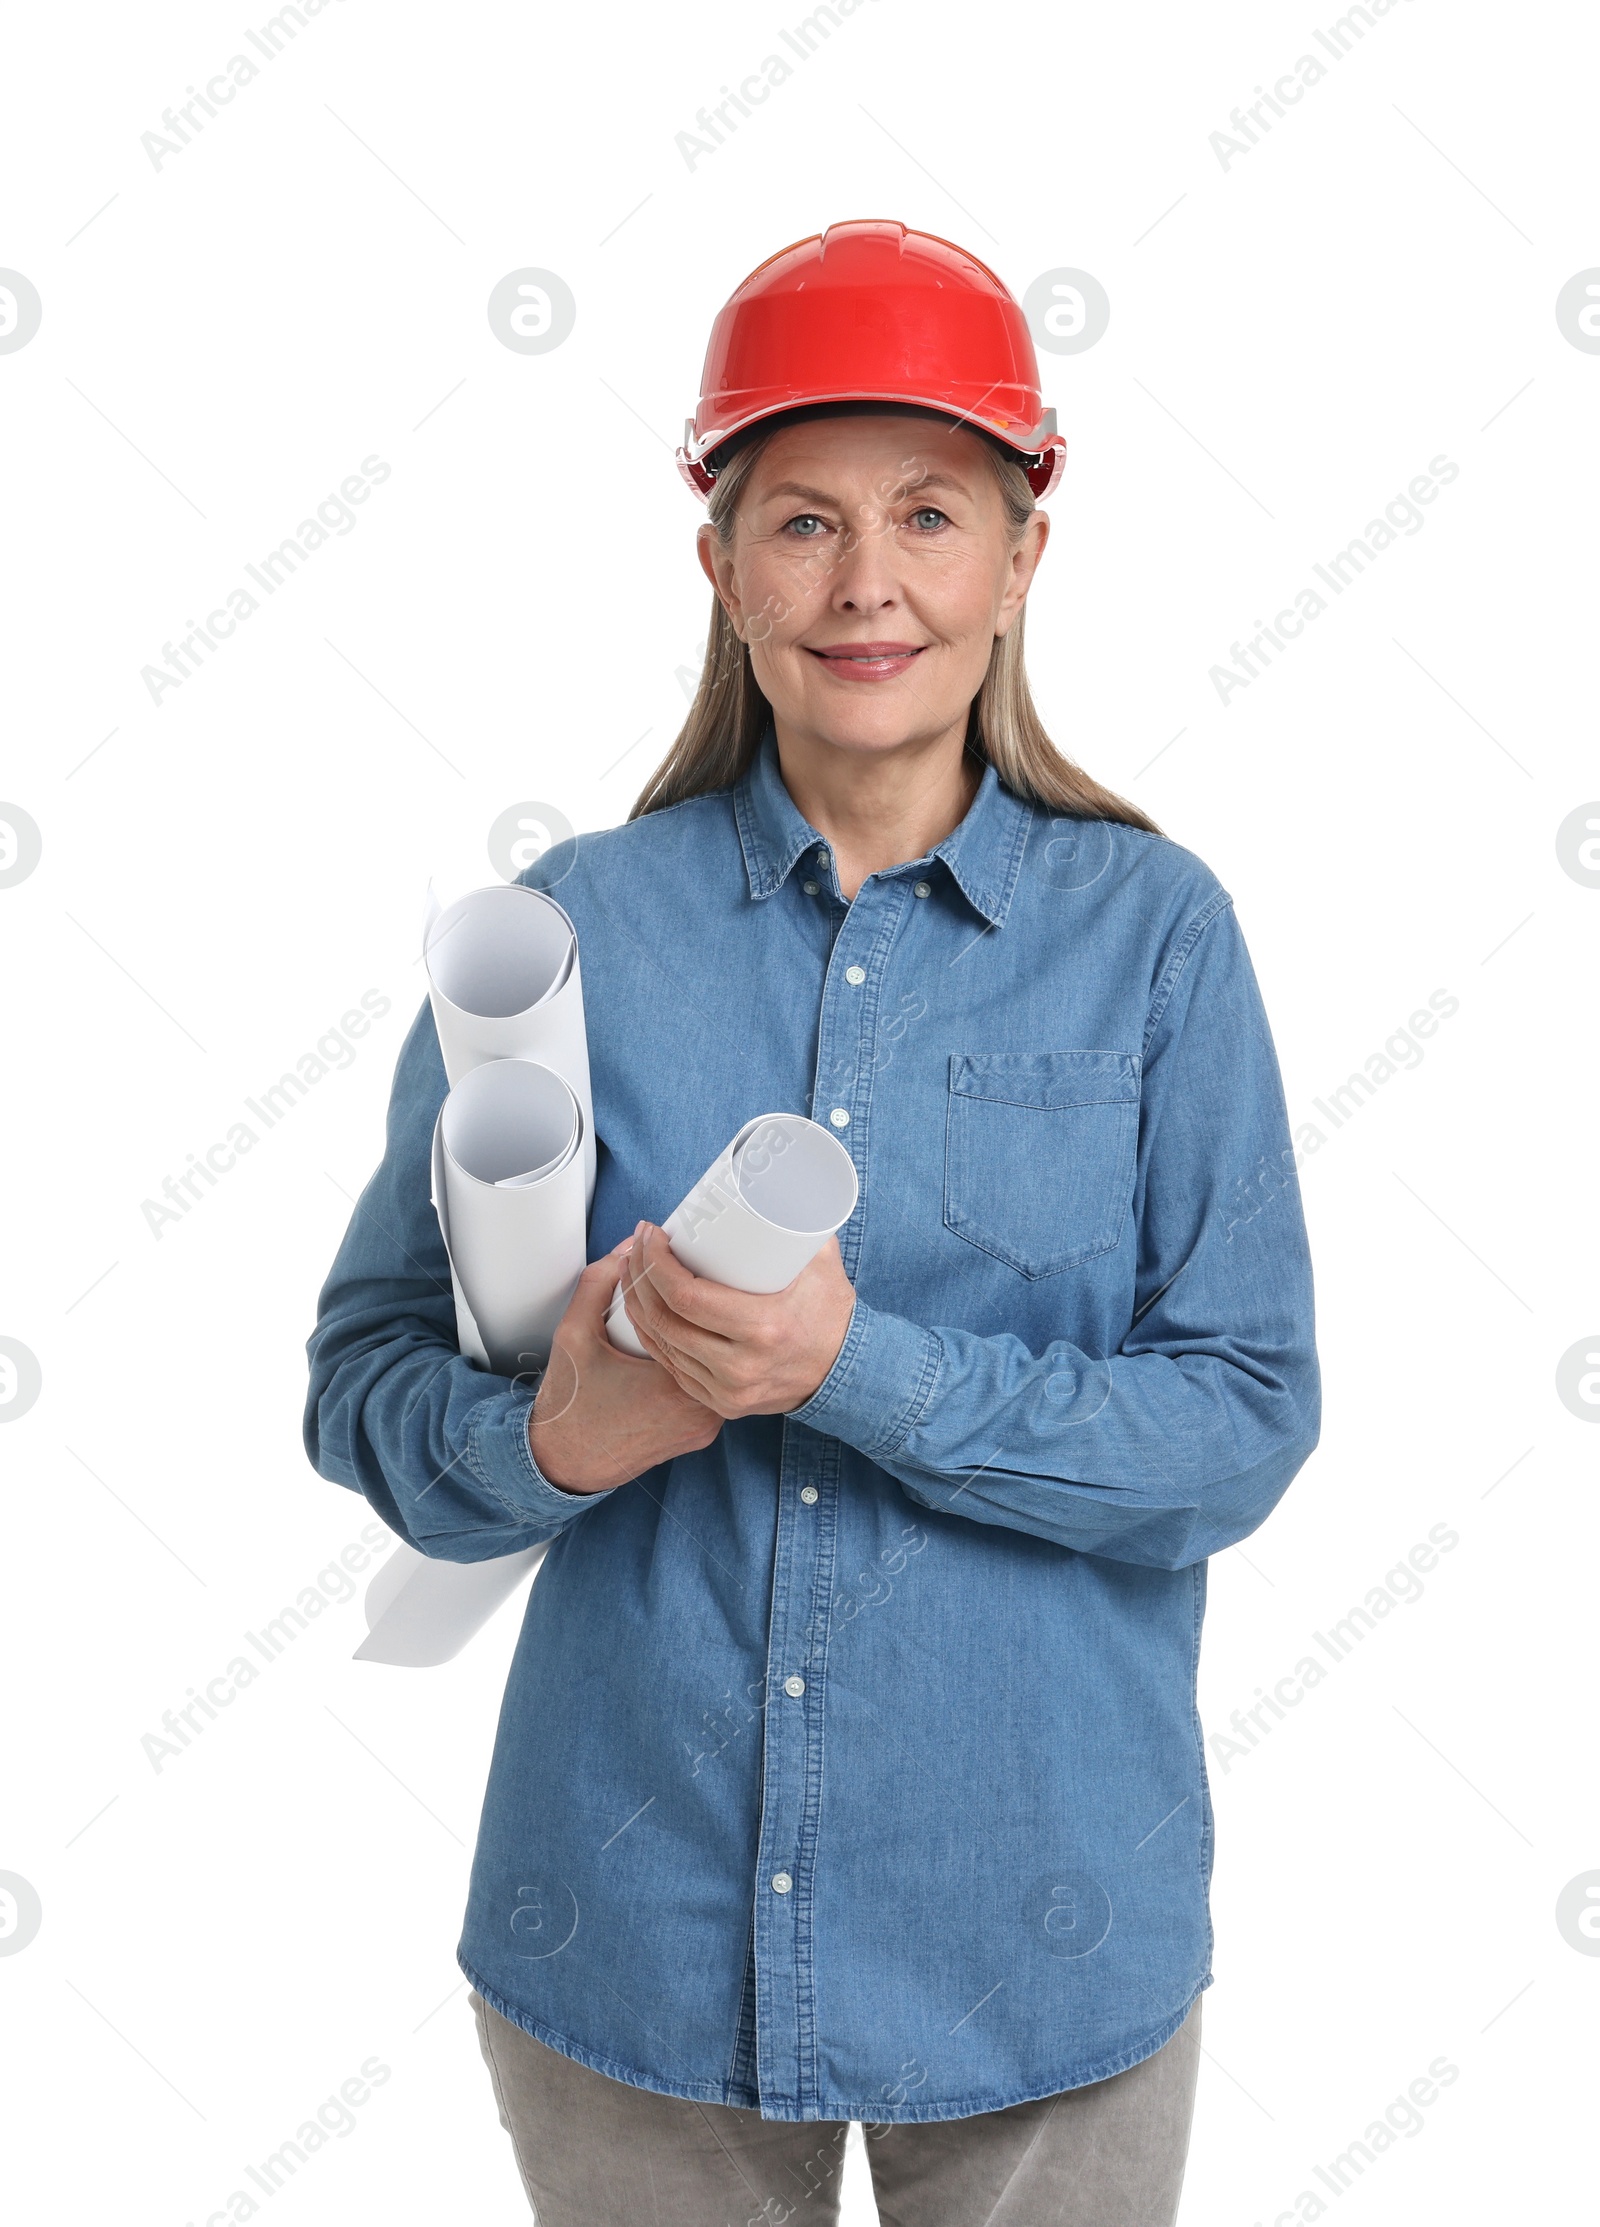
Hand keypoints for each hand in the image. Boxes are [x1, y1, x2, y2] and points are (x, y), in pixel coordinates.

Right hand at [528, 1236, 724, 1494]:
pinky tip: (684, 1348)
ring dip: (707, 1338)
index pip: (704, 1320)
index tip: (682, 1266)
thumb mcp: (573, 1334)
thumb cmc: (570, 1404)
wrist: (567, 1463)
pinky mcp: (702, 1436)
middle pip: (719, 1342)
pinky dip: (699, 1366)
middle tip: (689, 1282)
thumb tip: (631, 1248)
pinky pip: (711, 1388)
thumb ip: (597, 1284)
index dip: (696, 1288)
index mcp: (673, 1386)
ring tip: (685, 1315)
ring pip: (718, 1366)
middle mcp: (700, 1411)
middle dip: (705, 1309)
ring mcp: (706, 1427)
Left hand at [618, 1221, 855, 1419]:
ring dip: (638, 1305)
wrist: (849, 1371)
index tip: (652, 1235)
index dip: (657, 1263)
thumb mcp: (821, 1262)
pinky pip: (673, 1369)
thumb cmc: (833, 1311)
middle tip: (639, 1245)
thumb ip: (798, 1221)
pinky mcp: (723, 1403)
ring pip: (662, 1345)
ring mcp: (729, 1390)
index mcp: (763, 1328)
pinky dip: (652, 1337)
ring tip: (635, 1270)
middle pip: (665, 1319)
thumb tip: (771, 1185)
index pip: (686, 1296)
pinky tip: (643, 1312)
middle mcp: (741, 1366)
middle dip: (640, 1277)